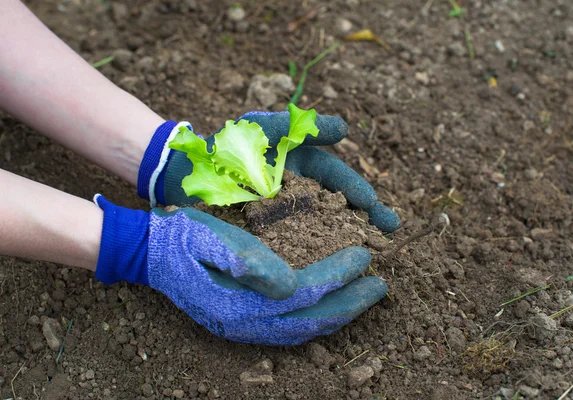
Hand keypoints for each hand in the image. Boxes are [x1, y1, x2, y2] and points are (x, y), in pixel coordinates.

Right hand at [94, 195, 386, 344]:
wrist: (148, 252)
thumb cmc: (180, 236)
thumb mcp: (208, 237)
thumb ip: (245, 260)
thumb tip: (288, 283)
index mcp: (238, 302)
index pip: (304, 292)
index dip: (338, 276)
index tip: (365, 256)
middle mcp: (244, 325)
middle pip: (311, 320)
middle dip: (350, 303)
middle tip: (381, 285)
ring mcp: (242, 329)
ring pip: (304, 331)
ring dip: (338, 315)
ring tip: (366, 298)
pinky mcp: (242, 324)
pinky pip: (290, 331)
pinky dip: (317, 321)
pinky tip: (331, 309)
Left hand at [137, 112, 400, 232]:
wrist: (188, 174)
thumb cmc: (228, 145)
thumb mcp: (265, 129)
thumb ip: (302, 127)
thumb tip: (346, 128)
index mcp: (303, 165)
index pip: (339, 178)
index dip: (358, 191)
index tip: (374, 205)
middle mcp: (301, 192)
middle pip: (340, 206)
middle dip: (367, 217)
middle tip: (390, 230)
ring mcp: (287, 216)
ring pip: (324, 229)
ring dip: (350, 239)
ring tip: (374, 253)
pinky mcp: (271, 236)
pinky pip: (299, 247)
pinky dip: (318, 255)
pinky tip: (333, 269)